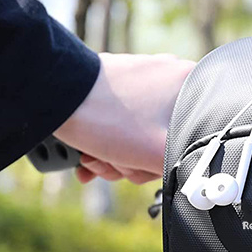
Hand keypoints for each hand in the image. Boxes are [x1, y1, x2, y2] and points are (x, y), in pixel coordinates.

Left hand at [55, 53, 194, 183]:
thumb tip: (200, 177)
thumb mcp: (159, 154)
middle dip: (134, 162)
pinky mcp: (118, 82)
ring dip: (116, 156)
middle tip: (113, 165)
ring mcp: (143, 76)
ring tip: (94, 158)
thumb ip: (188, 167)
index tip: (142, 167)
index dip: (168, 162)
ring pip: (141, 133)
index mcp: (190, 85)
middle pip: (165, 138)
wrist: (51, 92)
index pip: (195, 136)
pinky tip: (88, 153)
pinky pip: (123, 122)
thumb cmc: (107, 119)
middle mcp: (170, 74)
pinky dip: (106, 142)